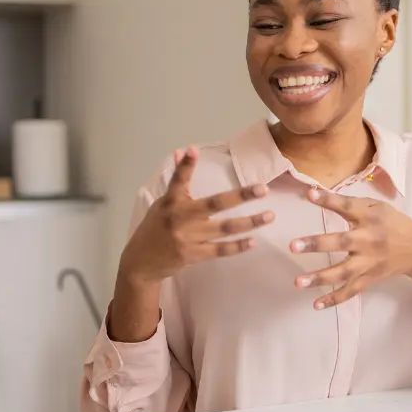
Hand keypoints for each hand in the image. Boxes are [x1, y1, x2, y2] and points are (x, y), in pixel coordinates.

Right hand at [118, 146, 274, 288]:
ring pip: (224, 229)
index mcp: (170, 202)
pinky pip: (220, 250)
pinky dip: (237, 246)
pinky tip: (253, 241)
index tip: (192, 150)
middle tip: (262, 189)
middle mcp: (179, 217)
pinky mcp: (193, 255)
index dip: (185, 165)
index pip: (178, 180)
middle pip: (214, 204)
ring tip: (269, 215)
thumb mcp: (162, 203)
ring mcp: (188, 238)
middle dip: (240, 196)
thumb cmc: (155, 228)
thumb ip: (177, 181)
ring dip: (249, 222)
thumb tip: (182, 152)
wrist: (141, 262)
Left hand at [290, 189, 411, 308]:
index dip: (329, 200)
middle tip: (293, 246)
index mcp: (370, 217)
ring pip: (343, 272)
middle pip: (342, 242)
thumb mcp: (376, 206)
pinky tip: (316, 304)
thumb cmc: (391, 222)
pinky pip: (351, 291)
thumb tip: (314, 194)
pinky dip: (334, 299)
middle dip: (317, 244)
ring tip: (298, 282)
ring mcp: (369, 263)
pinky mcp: (369, 279)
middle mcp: (369, 240)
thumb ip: (349, 202)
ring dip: (320, 278)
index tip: (310, 195)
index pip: (348, 207)